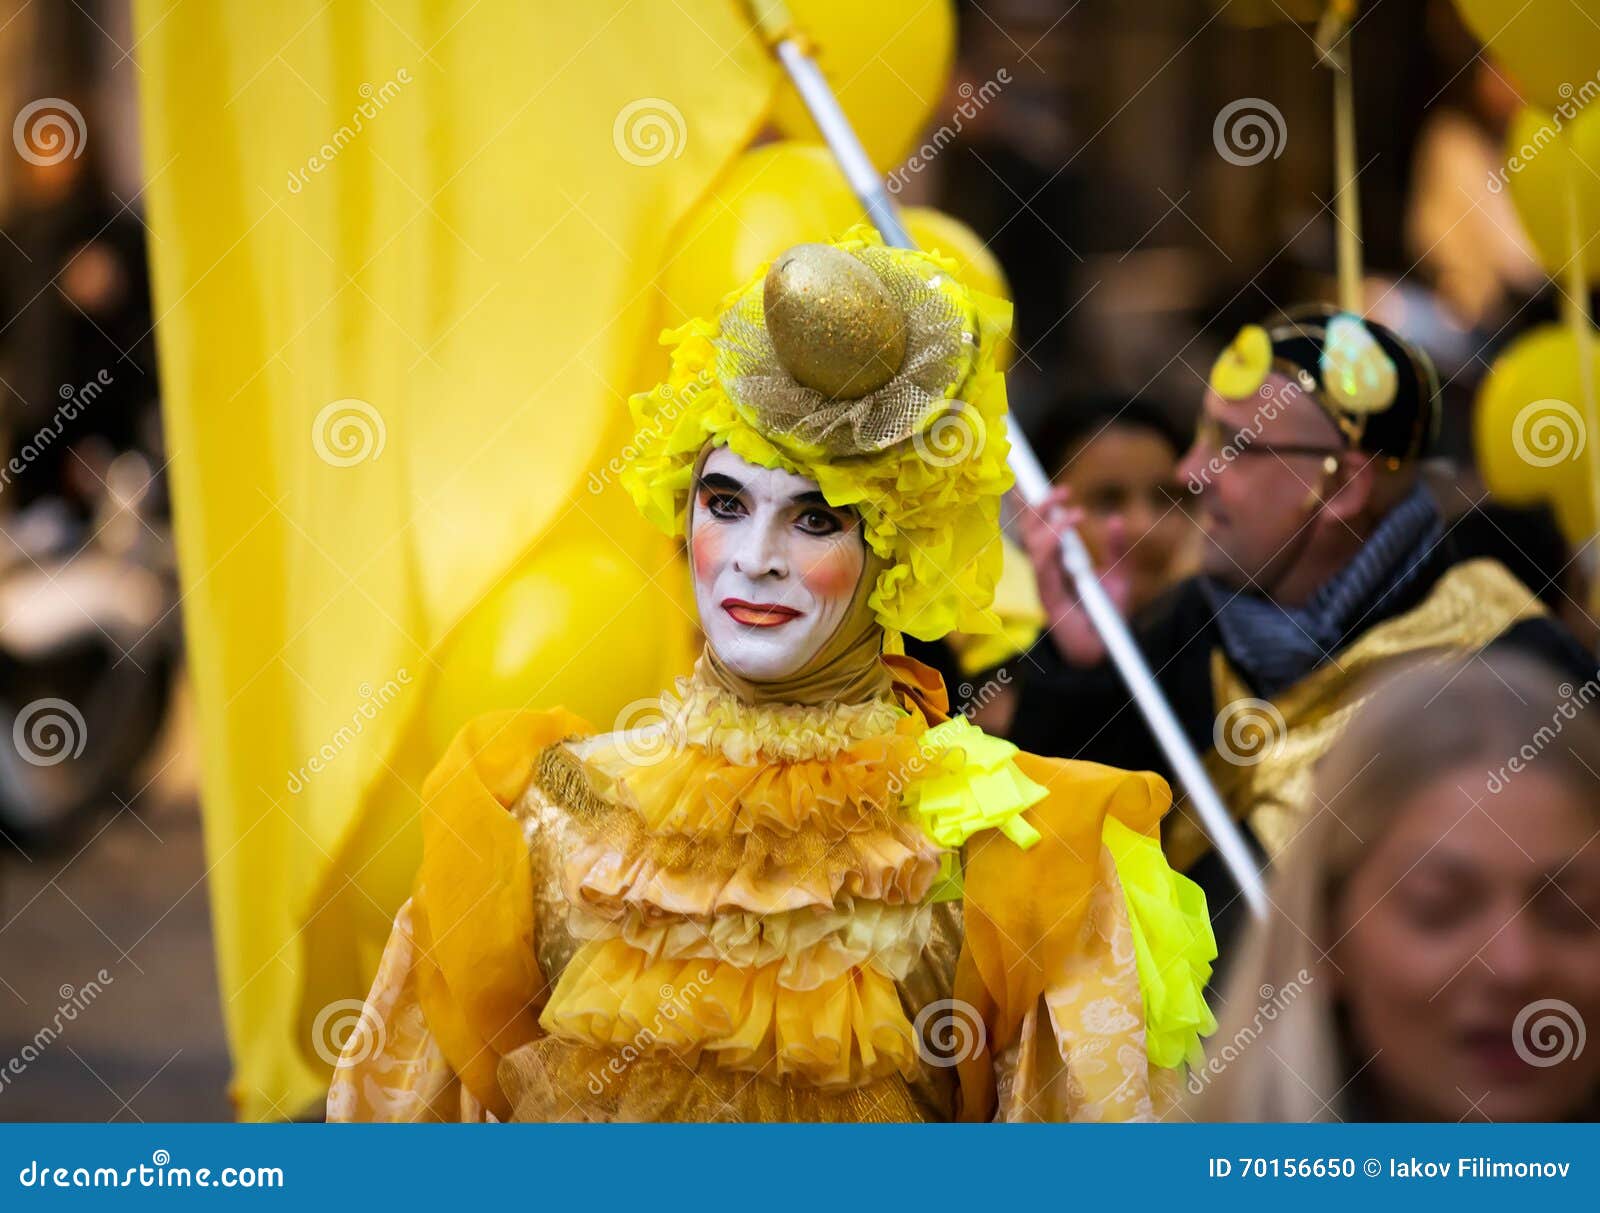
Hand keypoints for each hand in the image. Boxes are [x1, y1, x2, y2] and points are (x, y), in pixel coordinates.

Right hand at [1017, 485, 1132, 666]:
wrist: (1105, 652)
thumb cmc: (1107, 615)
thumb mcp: (1119, 575)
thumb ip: (1117, 549)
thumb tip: (1116, 519)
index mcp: (1057, 562)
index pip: (1038, 528)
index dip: (1032, 505)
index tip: (1040, 484)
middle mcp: (1046, 570)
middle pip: (1030, 531)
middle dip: (1040, 506)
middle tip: (1062, 490)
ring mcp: (1043, 582)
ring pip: (1032, 544)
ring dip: (1046, 521)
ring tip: (1068, 508)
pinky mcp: (1046, 596)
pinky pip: (1041, 565)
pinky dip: (1050, 543)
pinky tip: (1063, 529)